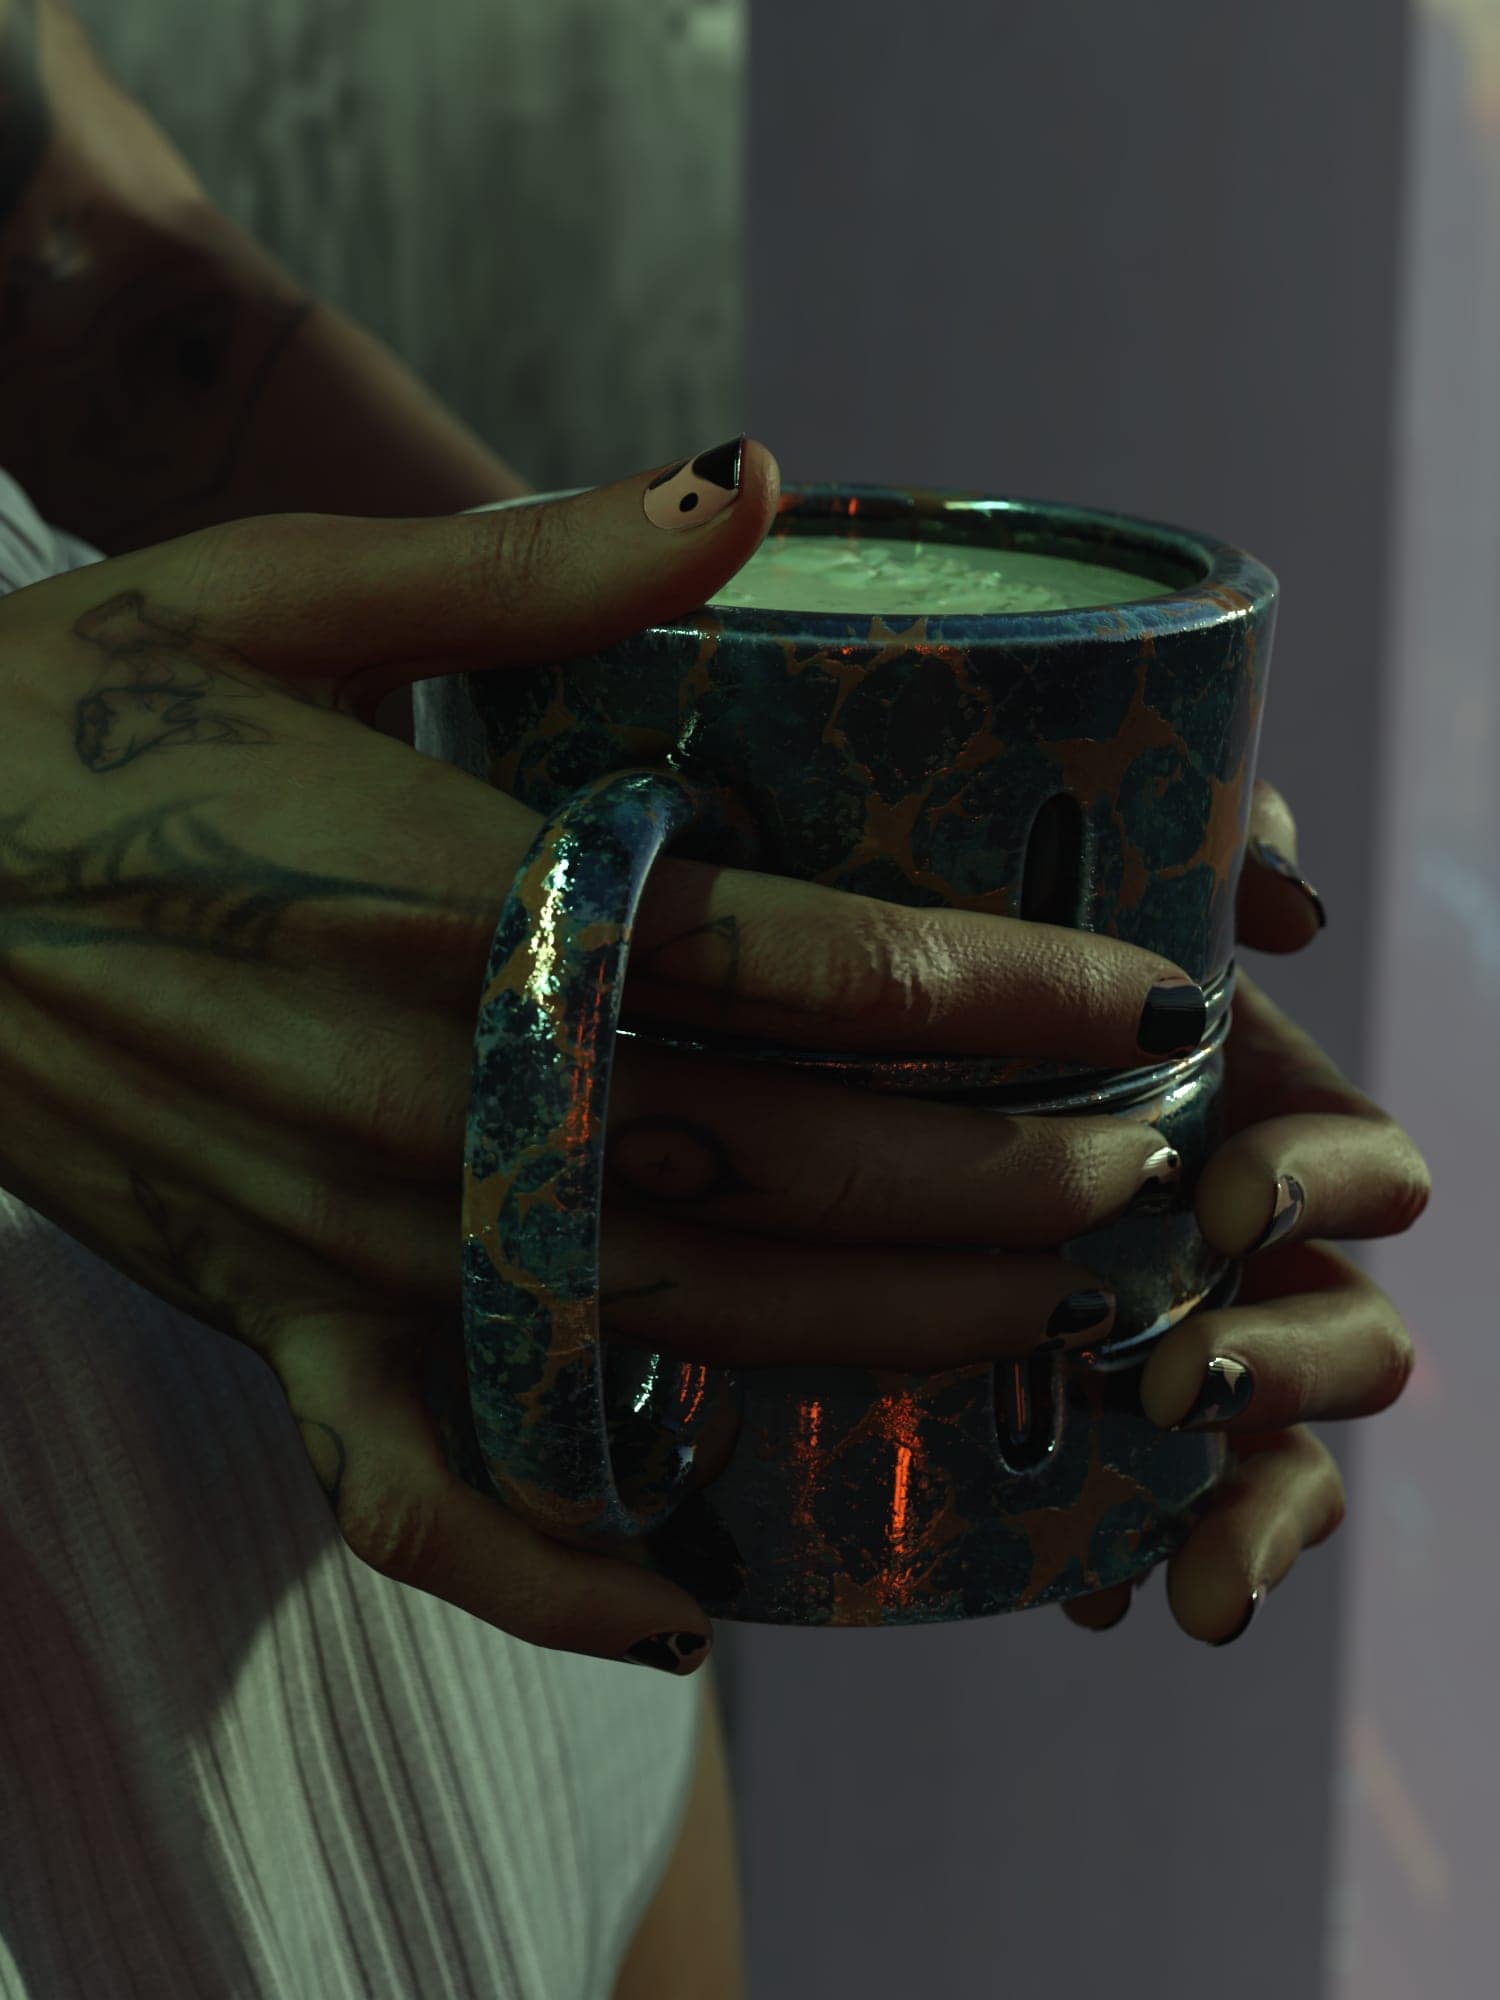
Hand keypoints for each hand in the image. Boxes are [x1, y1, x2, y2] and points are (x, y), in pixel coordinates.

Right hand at [0, 437, 1233, 1674]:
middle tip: (1149, 1171)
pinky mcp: (270, 1319)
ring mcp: (342, 1234)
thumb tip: (748, 478)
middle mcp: (413, 1094)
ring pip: (664, 1329)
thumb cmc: (64, 717)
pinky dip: (551, 1575)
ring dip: (879, 1342)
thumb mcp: (271, 588)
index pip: (784, 964)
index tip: (1143, 1000)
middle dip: (996, 1183)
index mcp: (436, 898)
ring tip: (1046, 1320)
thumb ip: (531, 563)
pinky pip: (418, 1496)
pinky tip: (687, 1620)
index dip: (991, 992)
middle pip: (773, 1168)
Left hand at [1060, 782, 1432, 1643]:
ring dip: (1262, 1507)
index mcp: (1251, 1124)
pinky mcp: (1098, 1437)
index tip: (1218, 1196)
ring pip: (1287, 1459)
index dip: (1325, 1188)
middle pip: (1357, 1341)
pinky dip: (1158, 1562)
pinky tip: (1105, 1597)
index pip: (1370, 1173)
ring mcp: (1178, 1351)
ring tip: (1199, 1568)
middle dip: (1297, 1369)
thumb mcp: (1093, 886)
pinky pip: (1166, 1526)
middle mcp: (1236, 1253)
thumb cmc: (990, 968)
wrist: (846, 1074)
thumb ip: (1210, 844)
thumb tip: (1292, 906)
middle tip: (1187, 1381)